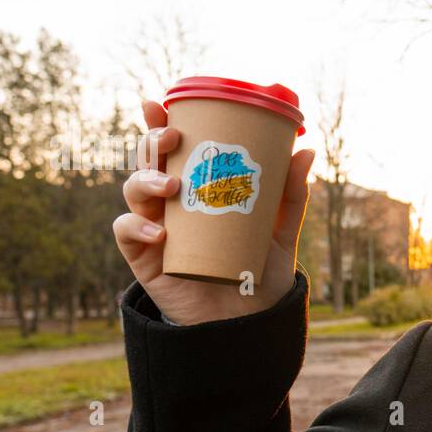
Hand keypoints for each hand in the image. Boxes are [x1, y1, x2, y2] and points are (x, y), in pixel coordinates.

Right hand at [112, 100, 315, 324]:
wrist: (247, 328)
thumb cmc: (259, 278)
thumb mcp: (279, 234)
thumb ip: (289, 196)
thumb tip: (305, 149)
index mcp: (198, 191)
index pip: (175, 151)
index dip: (161, 124)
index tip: (160, 103)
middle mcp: (172, 205)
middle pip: (149, 162)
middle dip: (151, 142)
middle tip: (171, 137)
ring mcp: (156, 229)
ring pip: (133, 190)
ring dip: (145, 179)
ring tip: (172, 185)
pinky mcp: (145, 259)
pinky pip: (126, 233)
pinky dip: (136, 226)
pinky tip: (159, 230)